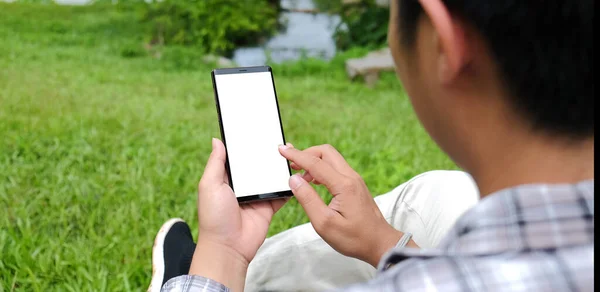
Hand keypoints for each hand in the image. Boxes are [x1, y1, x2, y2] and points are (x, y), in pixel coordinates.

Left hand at [189, 138, 286, 290]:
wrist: (228, 246)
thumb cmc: (214, 217)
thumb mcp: (209, 185)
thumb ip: (216, 162)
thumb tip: (216, 139)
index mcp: (227, 178)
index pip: (239, 157)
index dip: (246, 145)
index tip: (256, 129)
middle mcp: (243, 185)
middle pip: (258, 165)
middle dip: (267, 153)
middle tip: (279, 139)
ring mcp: (258, 195)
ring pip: (272, 176)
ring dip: (280, 167)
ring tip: (291, 152)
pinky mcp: (270, 206)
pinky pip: (283, 193)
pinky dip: (289, 185)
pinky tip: (297, 172)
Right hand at [279, 144, 417, 266]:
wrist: (380, 243)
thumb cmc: (354, 238)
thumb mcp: (324, 224)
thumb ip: (308, 199)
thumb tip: (294, 180)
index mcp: (343, 185)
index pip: (315, 163)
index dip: (296, 155)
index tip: (281, 150)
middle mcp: (351, 177)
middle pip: (325, 152)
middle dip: (306, 153)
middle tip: (290, 163)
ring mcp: (355, 180)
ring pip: (332, 158)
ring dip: (314, 161)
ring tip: (299, 174)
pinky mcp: (355, 185)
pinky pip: (336, 168)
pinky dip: (322, 168)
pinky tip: (313, 181)